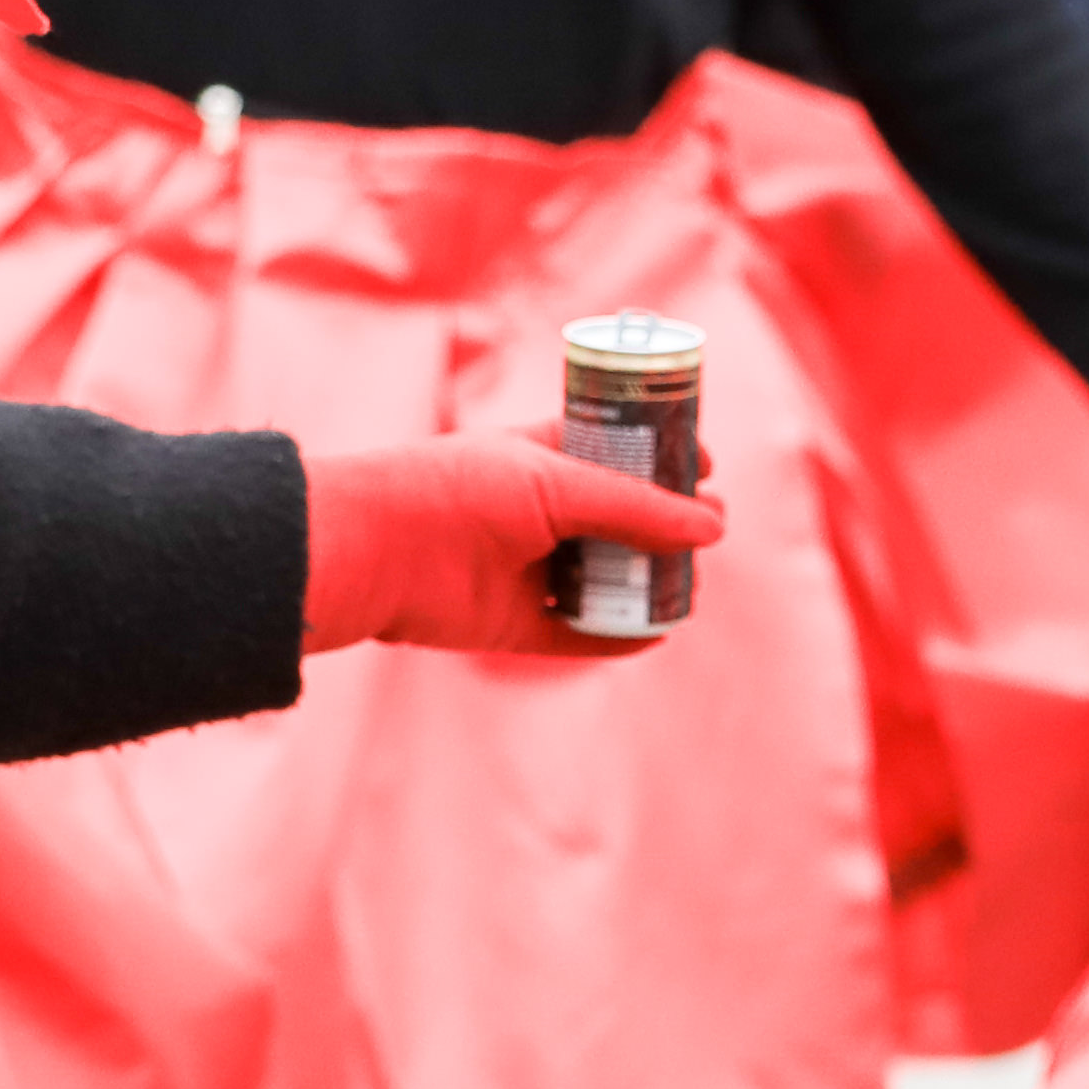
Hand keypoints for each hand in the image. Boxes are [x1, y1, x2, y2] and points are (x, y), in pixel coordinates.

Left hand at [298, 434, 727, 657]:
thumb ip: (634, 506)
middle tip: (713, 531)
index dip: (661, 458)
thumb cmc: (458, 491)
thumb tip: (713, 528)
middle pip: (617, 521)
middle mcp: (536, 513)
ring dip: (647, 585)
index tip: (706, 465)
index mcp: (540, 457)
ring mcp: (525, 569)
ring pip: (602, 580)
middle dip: (666, 527)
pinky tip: (658, 632)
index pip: (615, 452)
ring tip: (693, 587)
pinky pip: (576, 634)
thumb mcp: (557, 484)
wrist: (375, 551)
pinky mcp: (512, 624)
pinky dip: (617, 636)